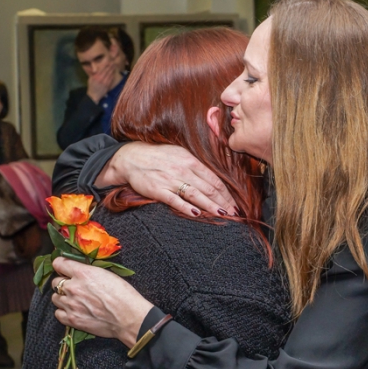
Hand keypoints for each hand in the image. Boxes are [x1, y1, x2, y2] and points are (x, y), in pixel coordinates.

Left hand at [51, 257, 152, 347]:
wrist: (128, 316)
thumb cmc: (123, 294)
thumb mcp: (107, 274)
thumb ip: (89, 272)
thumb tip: (81, 272)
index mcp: (83, 273)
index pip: (59, 263)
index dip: (61, 265)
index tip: (64, 268)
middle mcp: (73, 287)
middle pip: (55, 282)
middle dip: (63, 282)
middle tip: (73, 286)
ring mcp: (71, 304)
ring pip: (55, 298)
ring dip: (62, 297)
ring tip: (73, 300)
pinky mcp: (72, 319)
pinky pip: (58, 313)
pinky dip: (63, 311)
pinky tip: (73, 311)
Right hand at [87, 64, 116, 102]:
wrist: (94, 96)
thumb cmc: (91, 87)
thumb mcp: (90, 79)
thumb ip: (94, 74)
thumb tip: (96, 69)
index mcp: (96, 77)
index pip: (102, 70)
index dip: (106, 66)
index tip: (108, 62)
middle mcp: (100, 79)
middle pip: (106, 71)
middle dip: (110, 67)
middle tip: (113, 63)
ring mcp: (105, 82)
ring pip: (109, 75)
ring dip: (112, 70)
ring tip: (114, 66)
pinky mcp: (107, 86)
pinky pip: (110, 79)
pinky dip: (112, 75)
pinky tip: (113, 73)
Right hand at [96, 142, 238, 216]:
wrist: (132, 157)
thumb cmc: (159, 156)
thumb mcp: (181, 154)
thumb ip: (197, 166)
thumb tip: (215, 179)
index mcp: (191, 161)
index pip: (214, 180)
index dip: (227, 193)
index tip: (235, 204)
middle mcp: (183, 170)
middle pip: (209, 188)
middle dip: (224, 202)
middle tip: (234, 214)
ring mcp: (171, 180)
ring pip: (196, 195)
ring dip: (211, 206)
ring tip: (222, 215)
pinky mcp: (158, 189)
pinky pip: (175, 200)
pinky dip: (186, 207)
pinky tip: (197, 213)